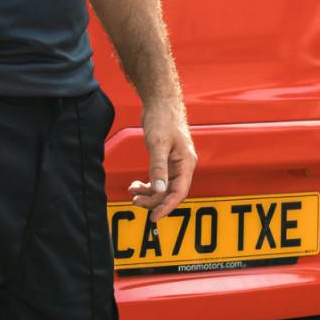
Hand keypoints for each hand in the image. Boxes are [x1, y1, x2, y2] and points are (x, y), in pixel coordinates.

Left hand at [126, 94, 195, 222]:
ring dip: (149, 193)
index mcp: (186, 163)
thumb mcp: (158, 144)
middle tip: (135, 201)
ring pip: (164, 187)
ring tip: (132, 193)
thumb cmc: (163, 119)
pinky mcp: (167, 160)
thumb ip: (158, 168)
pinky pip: (159, 179)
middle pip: (170, 192)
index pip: (179, 192)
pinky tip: (136, 185)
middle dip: (153, 199)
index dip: (167, 206)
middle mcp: (183, 165)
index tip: (154, 217)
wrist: (161, 102)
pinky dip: (148, 184)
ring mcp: (176, 163)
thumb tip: (158, 190)